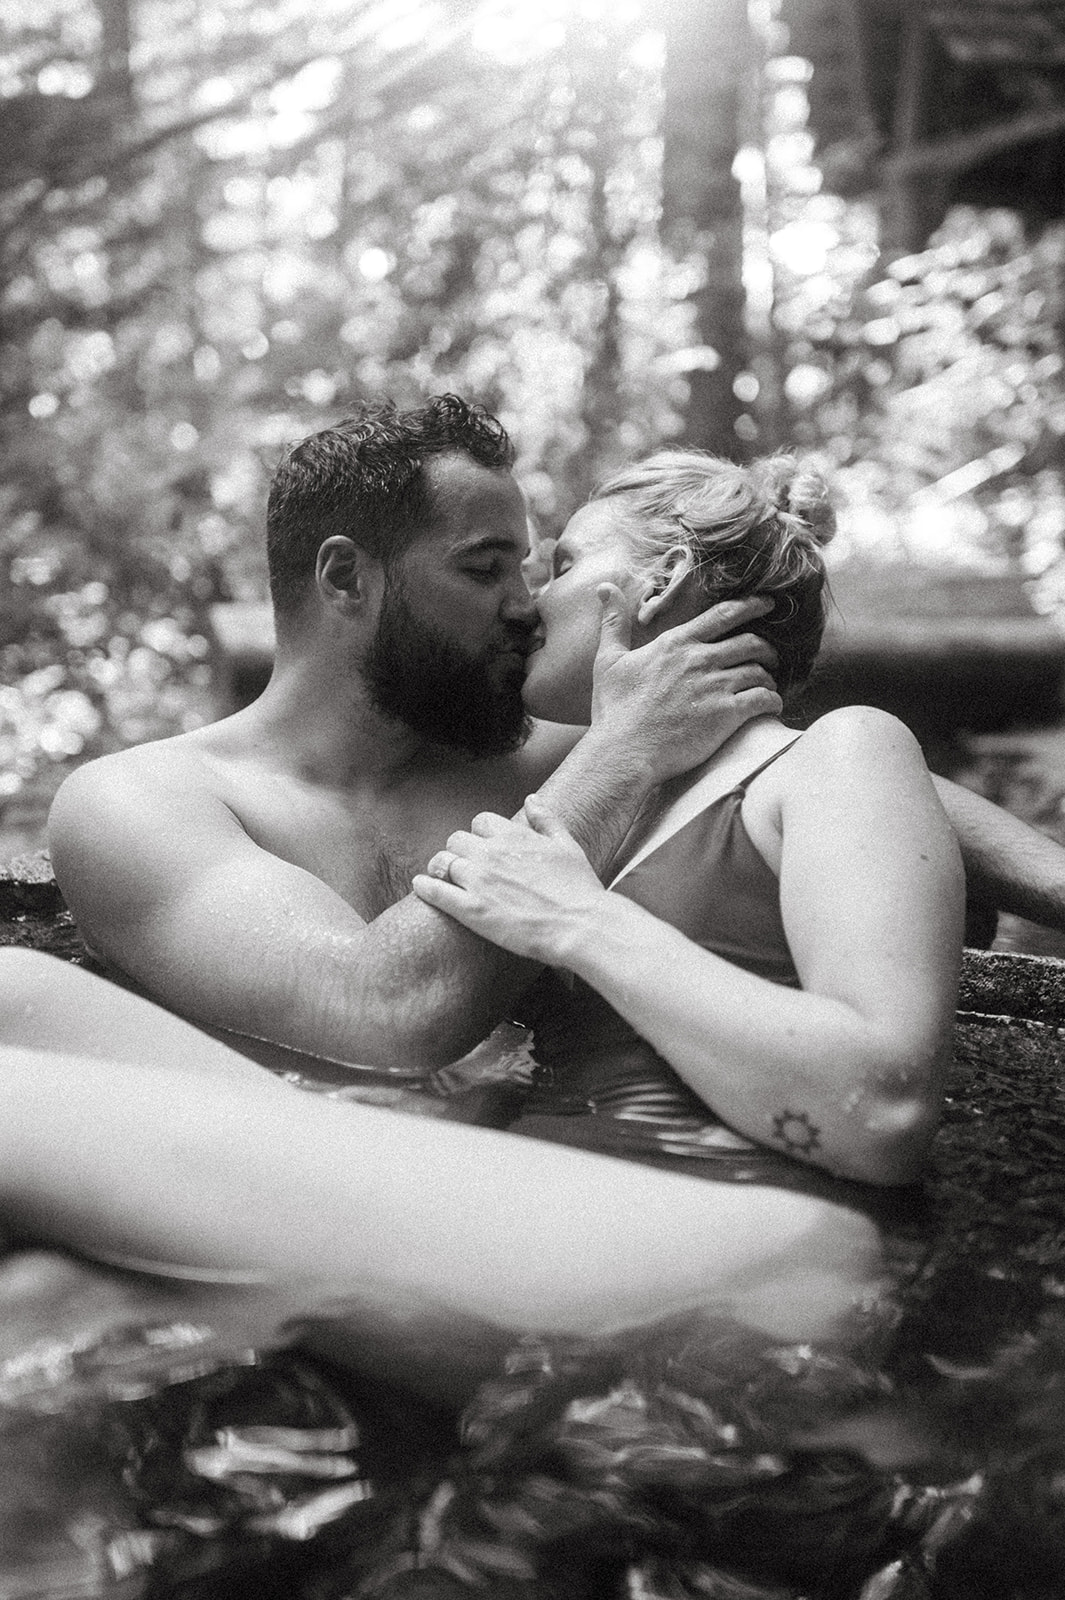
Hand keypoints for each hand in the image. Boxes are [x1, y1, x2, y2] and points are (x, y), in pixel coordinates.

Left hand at [411, 796, 607, 966]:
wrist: (580, 925)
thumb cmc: (578, 888)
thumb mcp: (567, 845)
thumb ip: (546, 820)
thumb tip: (531, 799)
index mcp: (513, 835)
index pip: (480, 822)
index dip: (480, 835)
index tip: (484, 848)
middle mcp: (491, 853)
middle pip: (456, 840)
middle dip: (459, 851)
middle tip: (464, 866)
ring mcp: (478, 881)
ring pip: (441, 862)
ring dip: (441, 868)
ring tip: (442, 878)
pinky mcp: (471, 910)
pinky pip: (435, 891)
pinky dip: (424, 887)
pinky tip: (421, 887)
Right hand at [591, 587, 782, 782]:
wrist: (625, 751)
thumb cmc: (615, 710)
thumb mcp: (608, 660)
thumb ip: (613, 623)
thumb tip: (604, 588)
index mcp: (676, 644)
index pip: (723, 615)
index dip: (751, 605)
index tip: (768, 603)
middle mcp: (700, 660)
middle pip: (751, 642)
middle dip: (767, 648)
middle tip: (771, 656)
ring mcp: (715, 686)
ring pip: (760, 671)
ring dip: (769, 677)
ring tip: (768, 685)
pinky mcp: (726, 714)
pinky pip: (764, 699)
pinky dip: (773, 701)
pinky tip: (772, 706)